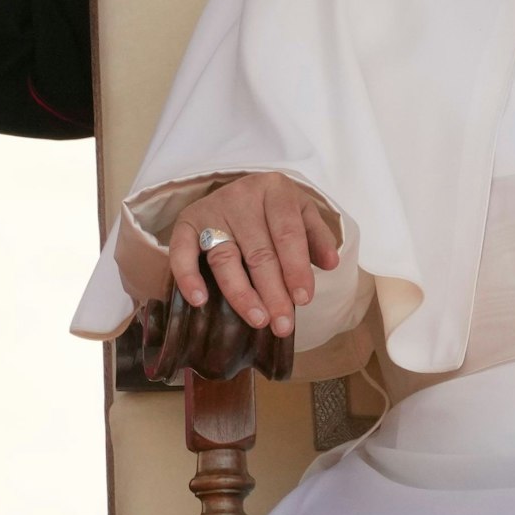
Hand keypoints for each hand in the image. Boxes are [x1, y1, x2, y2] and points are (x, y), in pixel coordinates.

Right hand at [168, 171, 339, 338]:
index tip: (304, 300)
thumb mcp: (302, 214)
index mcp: (276, 189)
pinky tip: (200, 301)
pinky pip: (182, 252)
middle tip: (282, 325)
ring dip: (241, 293)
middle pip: (259, 252)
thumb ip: (318, 237)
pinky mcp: (186, 222)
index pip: (288, 233)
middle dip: (273, 292)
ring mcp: (212, 209)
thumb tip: (331, 264)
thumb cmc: (274, 210)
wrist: (238, 190)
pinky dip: (188, 277)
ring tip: (257, 320)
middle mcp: (242, 196)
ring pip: (226, 258)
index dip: (296, 268)